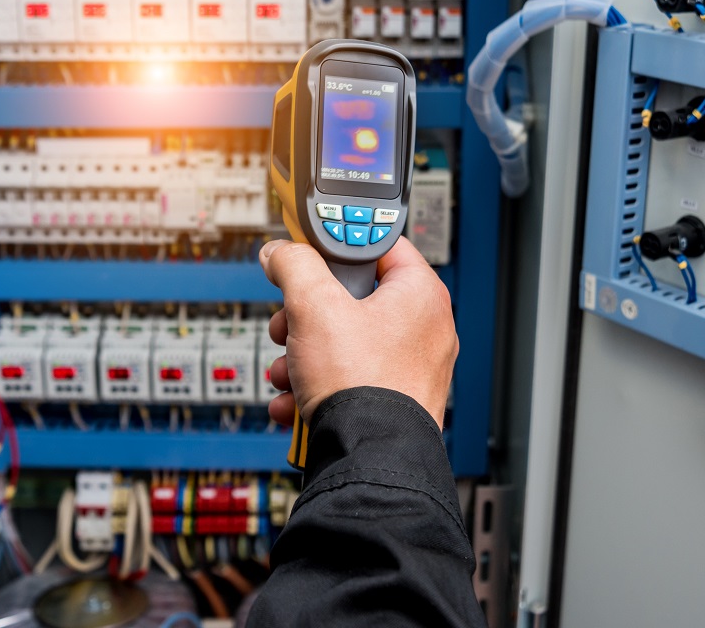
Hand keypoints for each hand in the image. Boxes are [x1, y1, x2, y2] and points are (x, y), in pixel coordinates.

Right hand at [259, 237, 457, 427]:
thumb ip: (294, 266)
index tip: (308, 251)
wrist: (369, 459)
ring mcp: (410, 369)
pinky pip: (348, 379)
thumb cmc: (362, 384)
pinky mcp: (393, 401)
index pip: (377, 245)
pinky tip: (295, 400)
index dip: (336, 247)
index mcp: (419, 294)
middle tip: (289, 322)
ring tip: (289, 371)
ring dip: (303, 355)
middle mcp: (423, 329)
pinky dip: (317, 387)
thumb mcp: (314, 306)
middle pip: (352, 299)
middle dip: (306, 315)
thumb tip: (280, 253)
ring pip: (342, 343)